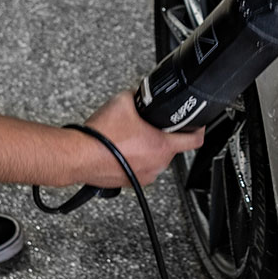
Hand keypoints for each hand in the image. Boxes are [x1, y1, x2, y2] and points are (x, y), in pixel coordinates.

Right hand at [81, 88, 202, 188]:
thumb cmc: (100, 136)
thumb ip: (139, 96)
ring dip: (148, 148)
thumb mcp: (124, 101)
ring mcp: (144, 176)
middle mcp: (157, 164)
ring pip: (155, 158)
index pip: (195, 140)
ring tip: (130, 138)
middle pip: (171, 147)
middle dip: (162, 135)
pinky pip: (141, 167)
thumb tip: (141, 95)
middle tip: (147, 126)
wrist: (79, 155)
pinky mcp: (131, 183)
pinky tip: (122, 149)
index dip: (198, 128)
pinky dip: (136, 158)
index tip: (197, 123)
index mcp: (161, 146)